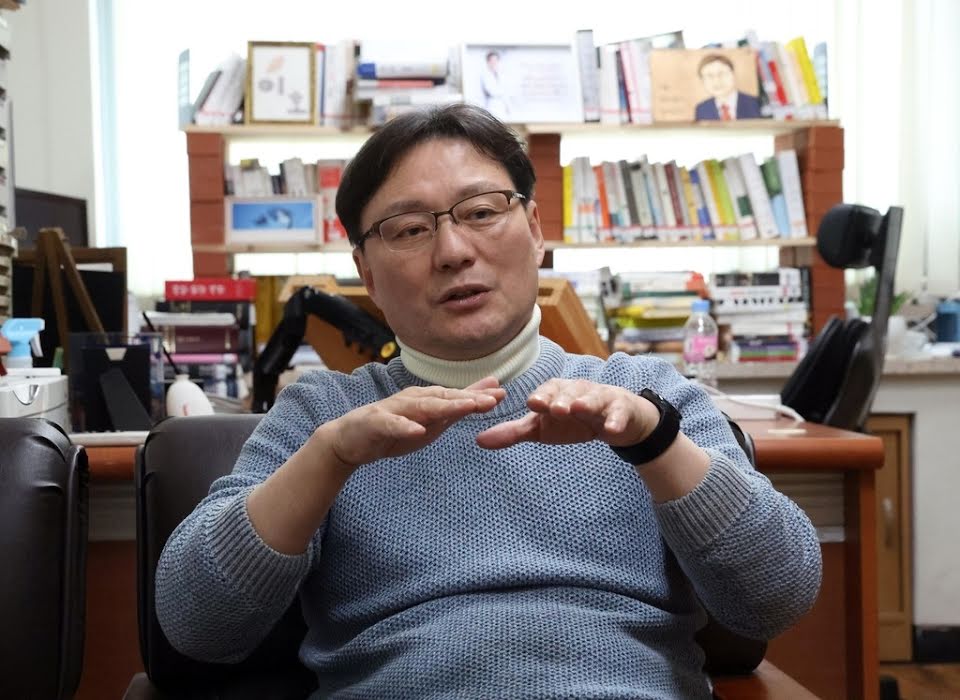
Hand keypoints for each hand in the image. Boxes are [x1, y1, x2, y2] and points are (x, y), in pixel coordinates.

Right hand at [322, 377, 504, 471]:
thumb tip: (485, 396)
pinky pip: (393, 425)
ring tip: (465, 407)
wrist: (351, 439)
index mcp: (426, 400)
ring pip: (422, 407)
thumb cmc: (394, 428)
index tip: (502, 393)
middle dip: (469, 398)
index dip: (479, 395)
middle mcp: (412, 400)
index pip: (456, 396)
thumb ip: (455, 409)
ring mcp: (394, 410)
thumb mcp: (429, 421)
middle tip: (493, 398)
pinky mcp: (377, 424)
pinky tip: (418, 431)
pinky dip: (405, 427)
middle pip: (444, 398)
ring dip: (444, 406)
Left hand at [475, 378, 658, 449]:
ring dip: (586, 402)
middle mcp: (577, 391)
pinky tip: (610, 430)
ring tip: (579, 409)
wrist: (615, 420)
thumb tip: (478, 441)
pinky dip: (615, 421)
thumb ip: (513, 433)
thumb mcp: (542, 428)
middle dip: (561, 399)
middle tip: (554, 409)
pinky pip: (618, 414)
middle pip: (568, 392)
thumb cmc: (572, 421)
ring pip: (592, 398)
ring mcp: (601, 398)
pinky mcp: (621, 409)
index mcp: (556, 392)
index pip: (546, 392)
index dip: (540, 397)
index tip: (532, 405)